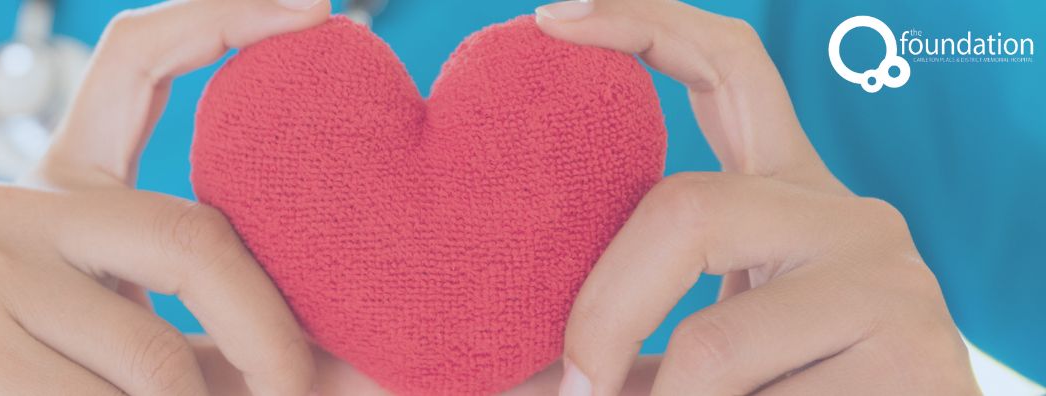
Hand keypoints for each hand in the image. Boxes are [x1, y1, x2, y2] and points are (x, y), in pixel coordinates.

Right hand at [0, 0, 329, 393]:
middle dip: (267, 334)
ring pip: (161, 355)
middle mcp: (11, 206)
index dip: (224, 16)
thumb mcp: (162, 353)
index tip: (317, 8)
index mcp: (63, 190)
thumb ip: (237, 321)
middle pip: (190, 236)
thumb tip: (383, 342)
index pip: (133, 61)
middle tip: (294, 392)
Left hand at [533, 0, 979, 393]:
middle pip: (686, 209)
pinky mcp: (915, 353)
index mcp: (787, 196)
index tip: (549, 20)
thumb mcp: (696, 356)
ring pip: (711, 343)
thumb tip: (506, 362)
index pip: (727, 67)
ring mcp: (890, 278)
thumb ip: (626, 328)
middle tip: (577, 386)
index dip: (643, 22)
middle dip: (606, 312)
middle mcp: (845, 214)